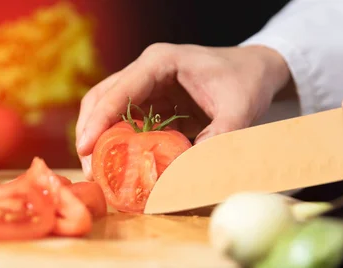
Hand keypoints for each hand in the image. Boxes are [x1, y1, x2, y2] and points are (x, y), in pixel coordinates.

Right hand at [75, 43, 291, 177]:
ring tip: (98, 169)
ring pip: (107, 108)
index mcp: (160, 62)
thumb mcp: (239, 110)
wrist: (256, 70)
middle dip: (90, 131)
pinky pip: (125, 119)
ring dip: (100, 137)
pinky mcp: (150, 100)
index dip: (99, 119)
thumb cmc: (246, 81)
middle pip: (102, 97)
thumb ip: (218, 139)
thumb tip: (188, 175)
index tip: (86, 147)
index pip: (119, 90)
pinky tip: (119, 163)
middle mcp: (145, 70)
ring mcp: (145, 84)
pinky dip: (118, 141)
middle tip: (90, 167)